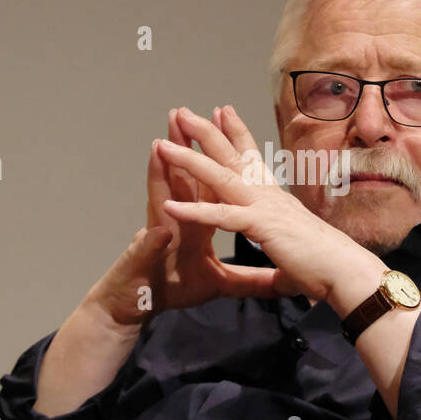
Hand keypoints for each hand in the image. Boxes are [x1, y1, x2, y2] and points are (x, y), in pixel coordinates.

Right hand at [83, 109, 288, 325]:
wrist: (138, 306)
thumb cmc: (173, 288)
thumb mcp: (222, 283)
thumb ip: (251, 278)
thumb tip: (282, 277)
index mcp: (195, 221)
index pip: (210, 182)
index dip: (220, 156)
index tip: (228, 123)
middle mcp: (175, 220)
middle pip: (182, 178)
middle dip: (185, 145)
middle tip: (186, 113)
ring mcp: (156, 236)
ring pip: (158, 201)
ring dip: (158, 175)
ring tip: (159, 146)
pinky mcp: (142, 262)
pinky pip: (148, 250)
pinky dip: (151, 240)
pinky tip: (158, 225)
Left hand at [155, 105, 383, 309]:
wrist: (347, 272)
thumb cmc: (327, 263)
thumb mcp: (298, 249)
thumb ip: (287, 251)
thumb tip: (288, 265)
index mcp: (276, 198)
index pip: (253, 158)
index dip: (236, 133)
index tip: (221, 111)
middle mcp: (269, 195)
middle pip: (232, 155)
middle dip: (205, 132)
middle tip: (183, 111)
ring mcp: (264, 208)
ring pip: (220, 177)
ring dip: (189, 160)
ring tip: (163, 145)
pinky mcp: (261, 227)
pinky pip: (221, 216)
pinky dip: (194, 212)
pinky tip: (169, 207)